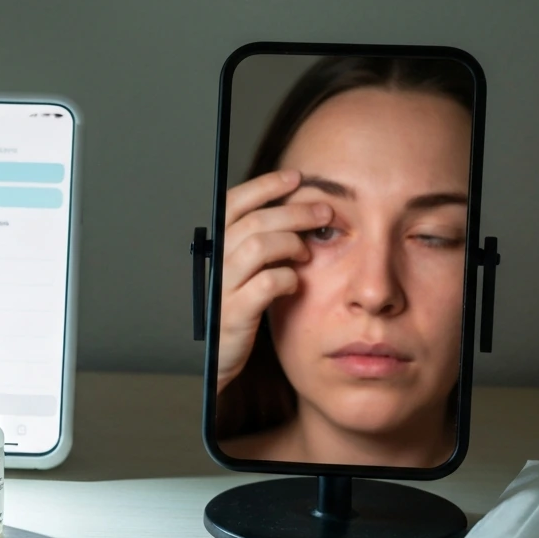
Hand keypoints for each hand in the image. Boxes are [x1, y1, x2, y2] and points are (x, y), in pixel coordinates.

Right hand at [217, 170, 332, 393]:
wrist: (214, 360)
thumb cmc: (235, 311)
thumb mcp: (243, 273)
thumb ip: (259, 245)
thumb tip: (294, 212)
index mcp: (217, 247)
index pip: (235, 202)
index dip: (265, 186)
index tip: (296, 177)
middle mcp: (215, 263)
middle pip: (254, 221)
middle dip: (295, 211)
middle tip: (324, 213)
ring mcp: (222, 288)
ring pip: (258, 246)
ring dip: (291, 243)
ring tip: (307, 254)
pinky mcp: (234, 315)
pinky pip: (265, 284)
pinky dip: (287, 278)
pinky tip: (297, 284)